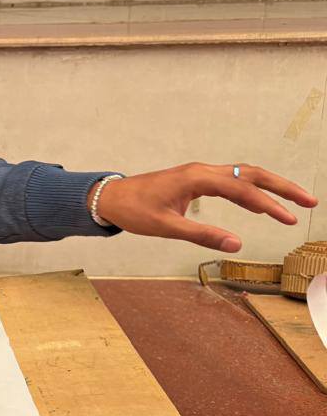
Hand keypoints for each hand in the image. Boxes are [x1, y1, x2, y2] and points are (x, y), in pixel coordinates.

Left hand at [92, 162, 317, 252]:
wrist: (109, 198)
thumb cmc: (134, 211)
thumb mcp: (166, 227)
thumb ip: (202, 235)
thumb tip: (236, 244)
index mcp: (196, 178)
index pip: (241, 189)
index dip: (268, 204)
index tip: (288, 219)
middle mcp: (202, 171)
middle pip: (250, 173)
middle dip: (282, 187)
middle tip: (310, 202)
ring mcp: (199, 173)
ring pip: (243, 175)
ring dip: (270, 187)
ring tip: (296, 203)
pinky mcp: (195, 179)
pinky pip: (231, 181)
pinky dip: (250, 190)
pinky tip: (261, 205)